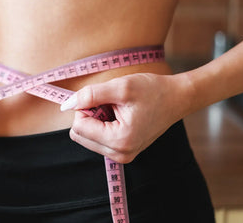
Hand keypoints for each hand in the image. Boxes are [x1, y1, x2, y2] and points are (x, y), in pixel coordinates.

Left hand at [64, 73, 191, 162]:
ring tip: (118, 110)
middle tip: (111, 104)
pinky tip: (120, 116)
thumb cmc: (152, 90)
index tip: (104, 99)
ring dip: (96, 119)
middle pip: (79, 134)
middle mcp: (120, 154)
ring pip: (86, 136)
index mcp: (120, 141)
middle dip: (90, 115)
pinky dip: (102, 124)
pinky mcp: (122, 152)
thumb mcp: (120, 86)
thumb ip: (90, 95)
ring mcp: (121, 155)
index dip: (86, 107)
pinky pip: (97, 138)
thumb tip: (66, 105)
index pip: (78, 126)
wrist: (177, 98)